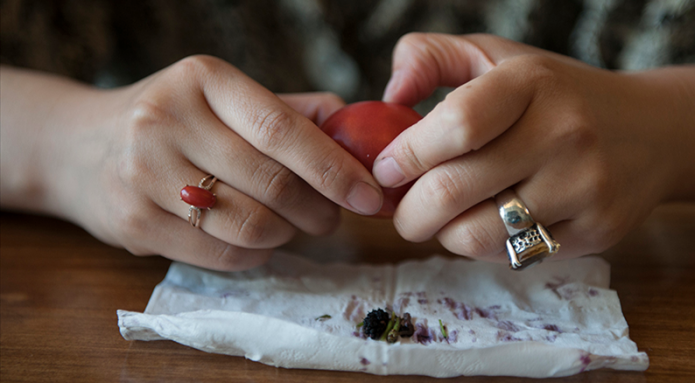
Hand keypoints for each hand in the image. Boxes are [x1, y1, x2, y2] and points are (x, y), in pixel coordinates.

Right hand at [1, 56, 384, 269]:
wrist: (80, 147)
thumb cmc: (173, 120)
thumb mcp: (222, 98)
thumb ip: (288, 111)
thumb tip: (355, 127)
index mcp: (203, 80)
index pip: (283, 129)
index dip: (334, 167)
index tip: (369, 194)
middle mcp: (167, 120)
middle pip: (272, 184)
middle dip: (320, 209)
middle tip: (335, 216)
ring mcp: (145, 173)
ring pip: (251, 225)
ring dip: (289, 234)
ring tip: (294, 225)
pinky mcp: (135, 221)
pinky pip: (222, 255)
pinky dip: (256, 255)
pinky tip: (259, 240)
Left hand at [375, 33, 694, 261]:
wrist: (655, 131)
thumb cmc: (557, 94)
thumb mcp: (498, 58)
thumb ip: (433, 58)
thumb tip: (391, 95)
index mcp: (532, 83)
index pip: (455, 126)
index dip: (405, 155)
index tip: (386, 169)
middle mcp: (563, 134)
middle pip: (454, 191)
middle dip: (407, 211)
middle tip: (401, 209)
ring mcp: (583, 187)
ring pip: (476, 235)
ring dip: (441, 234)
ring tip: (441, 218)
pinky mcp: (594, 231)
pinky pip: (511, 255)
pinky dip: (482, 247)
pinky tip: (486, 223)